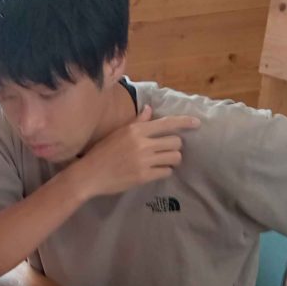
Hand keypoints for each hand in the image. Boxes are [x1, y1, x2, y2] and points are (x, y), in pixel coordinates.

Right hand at [71, 105, 199, 199]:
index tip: (197, 123)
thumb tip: (150, 109)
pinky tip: (156, 171)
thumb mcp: (118, 133)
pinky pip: (166, 172)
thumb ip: (137, 122)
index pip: (167, 123)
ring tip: (163, 161)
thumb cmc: (103, 152)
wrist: (89, 175)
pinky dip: (164, 171)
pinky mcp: (143, 176)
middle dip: (174, 146)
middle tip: (166, 150)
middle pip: (175, 142)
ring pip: (174, 157)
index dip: (185, 122)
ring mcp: (143, 161)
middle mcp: (142, 143)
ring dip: (172, 159)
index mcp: (136, 130)